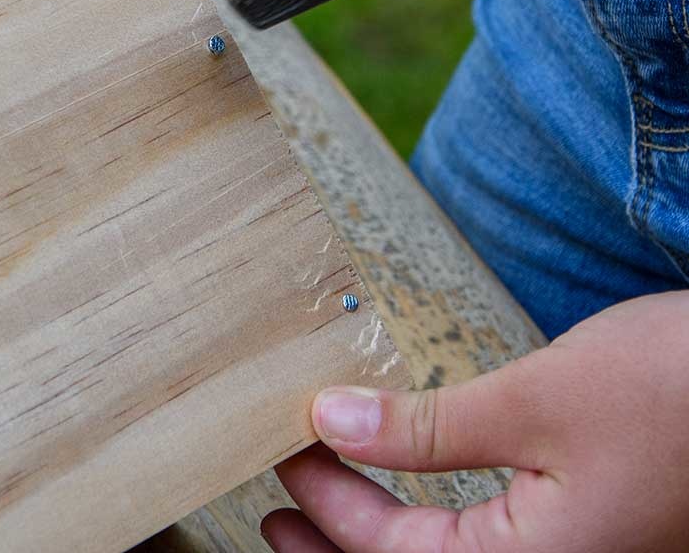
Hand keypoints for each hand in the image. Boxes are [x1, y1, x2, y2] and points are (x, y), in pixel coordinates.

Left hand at [262, 291, 688, 552]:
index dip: (327, 502)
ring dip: (381, 531)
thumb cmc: (671, 390)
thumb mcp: (532, 402)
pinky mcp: (591, 534)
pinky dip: (429, 516)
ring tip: (326, 494)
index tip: (283, 450)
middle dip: (338, 540)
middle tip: (278, 502)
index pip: (392, 552)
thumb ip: (426, 427)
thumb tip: (332, 423)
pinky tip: (410, 482)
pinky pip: (487, 540)